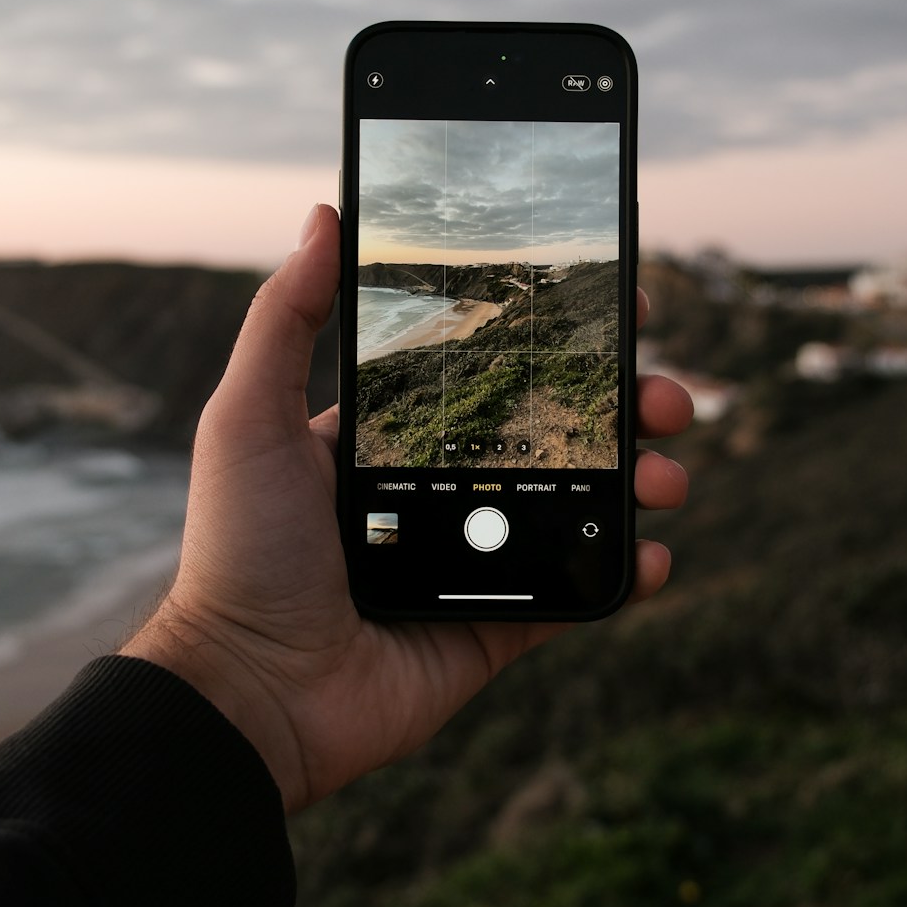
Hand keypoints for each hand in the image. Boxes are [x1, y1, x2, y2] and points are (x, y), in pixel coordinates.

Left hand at [123, 204, 692, 811]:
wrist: (252, 691)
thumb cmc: (239, 550)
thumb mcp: (246, 418)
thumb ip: (285, 319)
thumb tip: (324, 214)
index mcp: (396, 435)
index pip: (495, 367)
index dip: (560, 336)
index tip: (618, 302)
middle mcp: (445, 488)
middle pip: (559, 429)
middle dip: (625, 406)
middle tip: (662, 397)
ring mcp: (479, 556)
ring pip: (585, 504)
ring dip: (643, 479)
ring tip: (666, 474)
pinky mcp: (501, 625)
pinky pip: (580, 593)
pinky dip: (628, 572)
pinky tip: (651, 553)